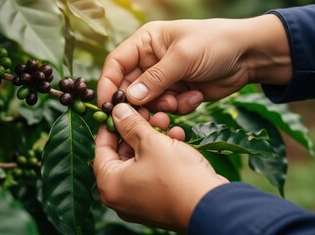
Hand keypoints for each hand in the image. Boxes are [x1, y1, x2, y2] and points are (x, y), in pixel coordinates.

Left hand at [94, 103, 228, 231]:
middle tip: (146, 110)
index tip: (118, 108)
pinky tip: (176, 136)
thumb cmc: (176, 176)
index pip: (101, 147)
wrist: (213, 206)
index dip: (110, 124)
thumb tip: (117, 110)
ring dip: (152, 138)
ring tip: (164, 118)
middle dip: (137, 129)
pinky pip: (154, 172)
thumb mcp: (151, 143)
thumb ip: (131, 125)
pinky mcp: (159, 201)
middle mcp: (121, 196)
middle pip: (122, 153)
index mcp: (110, 185)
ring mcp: (140, 201)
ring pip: (141, 160)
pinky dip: (162, 154)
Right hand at [97, 15, 290, 113]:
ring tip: (178, 100)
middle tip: (148, 113)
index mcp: (146, 42)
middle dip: (138, 102)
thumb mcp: (183, 57)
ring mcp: (164, 79)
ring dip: (162, 106)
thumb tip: (130, 99)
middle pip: (129, 87)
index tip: (106, 105)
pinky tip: (195, 96)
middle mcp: (150, 61)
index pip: (116, 64)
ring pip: (148, 102)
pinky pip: (167, 108)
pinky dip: (179, 106)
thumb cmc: (215, 43)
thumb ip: (155, 79)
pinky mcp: (177, 93)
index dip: (108, 84)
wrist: (249, 55)